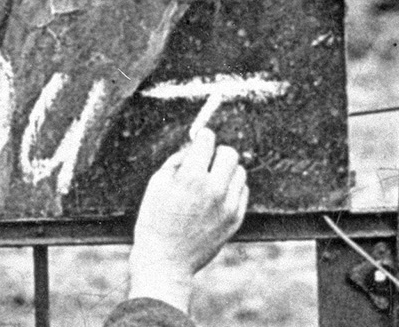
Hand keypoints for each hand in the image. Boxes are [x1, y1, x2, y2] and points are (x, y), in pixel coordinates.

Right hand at [127, 127, 248, 311]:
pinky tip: (216, 197)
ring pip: (240, 172)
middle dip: (217, 152)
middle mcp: (215, 190)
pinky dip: (232, 189)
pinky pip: (243, 192)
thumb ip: (177, 160)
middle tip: (206, 161)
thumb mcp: (156, 184)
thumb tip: (194, 146)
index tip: (200, 139)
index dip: (202, 137)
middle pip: (230, 153)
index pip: (208, 141)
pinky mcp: (235, 220)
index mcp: (192, 178)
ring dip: (226, 171)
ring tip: (210, 182)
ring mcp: (228, 206)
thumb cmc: (155, 220)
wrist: (166, 260)